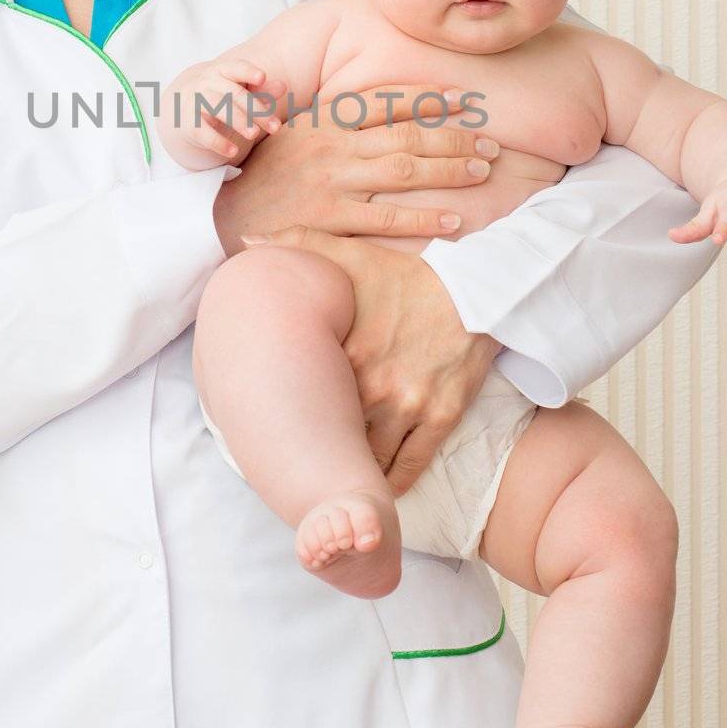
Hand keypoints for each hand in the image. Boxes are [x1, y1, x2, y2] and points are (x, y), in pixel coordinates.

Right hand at [173, 59, 286, 160]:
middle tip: (275, 127)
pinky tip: (234, 152)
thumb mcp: (242, 93)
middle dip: (256, 110)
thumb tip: (283, 87)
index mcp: (223, 71)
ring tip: (255, 135)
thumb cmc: (224, 98)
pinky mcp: (189, 123)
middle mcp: (208, 83)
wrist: (187, 110)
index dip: (248, 72)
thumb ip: (262, 91)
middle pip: (234, 93)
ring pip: (218, 108)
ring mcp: (196, 101)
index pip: (236, 68)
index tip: (262, 77)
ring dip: (238, 121)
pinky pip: (203, 132)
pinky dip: (218, 142)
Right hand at [212, 84, 499, 256]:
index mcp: (324, 120)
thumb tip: (384, 108)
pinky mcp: (329, 220)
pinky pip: (387, 219)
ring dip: (450, 169)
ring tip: (484, 169)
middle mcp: (331, 146)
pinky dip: (424, 218)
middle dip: (455, 137)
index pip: (386, 102)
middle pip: (406, 136)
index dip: (430, 99)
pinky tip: (454, 219)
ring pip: (404, 171)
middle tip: (492, 144)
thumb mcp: (297, 133)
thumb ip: (337, 121)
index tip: (467, 100)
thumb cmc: (270, 174)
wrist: (226, 216)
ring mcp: (331, 183)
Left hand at [245, 228, 499, 495]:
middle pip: (334, 435)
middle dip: (319, 450)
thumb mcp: (351, 252)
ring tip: (336, 481)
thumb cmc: (408, 274)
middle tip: (301, 465)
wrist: (477, 288)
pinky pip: (410, 465)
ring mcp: (409, 405)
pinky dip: (390, 482)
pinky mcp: (441, 417)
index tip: (275, 425)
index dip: (289, 415)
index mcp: (346, 353)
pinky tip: (376, 487)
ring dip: (353, 470)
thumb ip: (297, 243)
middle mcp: (375, 385)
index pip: (304, 399)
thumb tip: (248, 240)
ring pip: (370, 458)